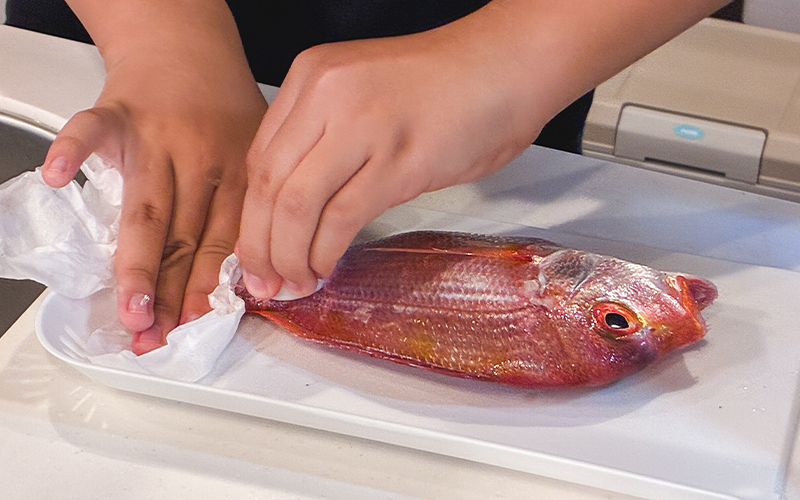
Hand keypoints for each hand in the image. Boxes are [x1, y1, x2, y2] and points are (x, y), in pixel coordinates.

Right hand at [42, 24, 265, 353]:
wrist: (186, 46)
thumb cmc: (220, 108)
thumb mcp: (255, 153)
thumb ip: (247, 210)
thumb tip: (249, 282)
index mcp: (240, 172)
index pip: (225, 241)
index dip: (210, 287)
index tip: (198, 327)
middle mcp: (201, 157)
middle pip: (185, 236)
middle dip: (172, 293)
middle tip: (158, 338)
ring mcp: (157, 136)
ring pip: (147, 208)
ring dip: (138, 262)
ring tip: (132, 309)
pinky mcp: (118, 112)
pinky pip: (91, 130)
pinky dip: (72, 150)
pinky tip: (59, 178)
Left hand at [237, 23, 544, 298]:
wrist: (506, 66)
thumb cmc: (445, 85)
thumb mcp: (364, 94)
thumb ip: (325, 137)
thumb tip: (295, 206)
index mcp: (312, 76)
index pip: (260, 158)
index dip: (252, 216)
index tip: (254, 250)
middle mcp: (327, 95)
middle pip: (268, 185)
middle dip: (260, 245)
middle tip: (261, 281)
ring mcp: (362, 125)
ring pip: (297, 205)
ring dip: (288, 256)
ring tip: (293, 283)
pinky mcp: (399, 160)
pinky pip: (342, 217)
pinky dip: (324, 252)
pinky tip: (324, 269)